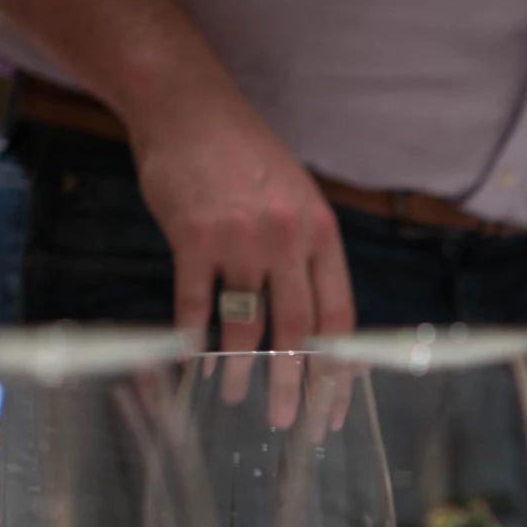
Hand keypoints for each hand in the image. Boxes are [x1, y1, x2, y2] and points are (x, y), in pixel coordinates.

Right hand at [126, 81, 354, 413]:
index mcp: (320, 233)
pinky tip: (190, 362)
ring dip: (240, 368)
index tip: (332, 404)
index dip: (337, 367)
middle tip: (286, 420)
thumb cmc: (243, 156)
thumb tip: (319, 321)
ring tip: (234, 397)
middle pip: (298, 330)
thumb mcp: (295, 198)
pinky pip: (194, 302)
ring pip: (246, 322)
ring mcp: (241, 238)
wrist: (188, 105)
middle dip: (294, 383)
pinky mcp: (194, 236)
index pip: (338, 316)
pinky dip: (192, 339)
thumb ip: (308, 254)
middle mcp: (288, 239)